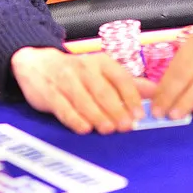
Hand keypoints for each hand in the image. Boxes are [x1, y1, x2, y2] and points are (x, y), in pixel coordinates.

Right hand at [11, 47, 155, 134]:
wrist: (37, 63)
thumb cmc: (76, 72)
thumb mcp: (103, 72)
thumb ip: (129, 84)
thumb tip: (156, 92)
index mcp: (101, 63)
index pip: (120, 77)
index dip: (131, 96)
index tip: (139, 114)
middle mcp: (84, 68)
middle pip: (102, 90)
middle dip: (115, 109)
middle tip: (125, 126)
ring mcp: (65, 80)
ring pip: (83, 99)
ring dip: (97, 115)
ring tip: (108, 129)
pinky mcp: (49, 93)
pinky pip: (63, 107)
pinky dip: (74, 118)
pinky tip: (84, 128)